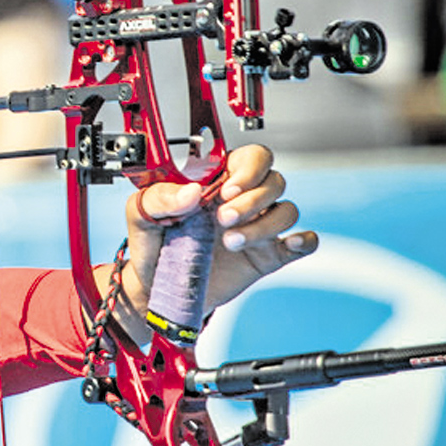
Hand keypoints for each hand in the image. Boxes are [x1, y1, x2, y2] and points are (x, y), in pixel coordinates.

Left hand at [109, 144, 317, 339]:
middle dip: (252, 200)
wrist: (157, 287)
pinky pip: (303, 242)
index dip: (248, 170)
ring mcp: (257, 226)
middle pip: (274, 181)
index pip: (251, 158)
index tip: (225, 191)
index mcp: (216, 180)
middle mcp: (242, 199)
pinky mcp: (267, 255)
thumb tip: (191, 191)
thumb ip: (159, 197)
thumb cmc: (152, 243)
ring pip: (287, 211)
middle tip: (222, 220)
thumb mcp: (141, 214)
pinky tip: (289, 244)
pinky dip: (304, 241)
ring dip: (265, 225)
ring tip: (230, 242)